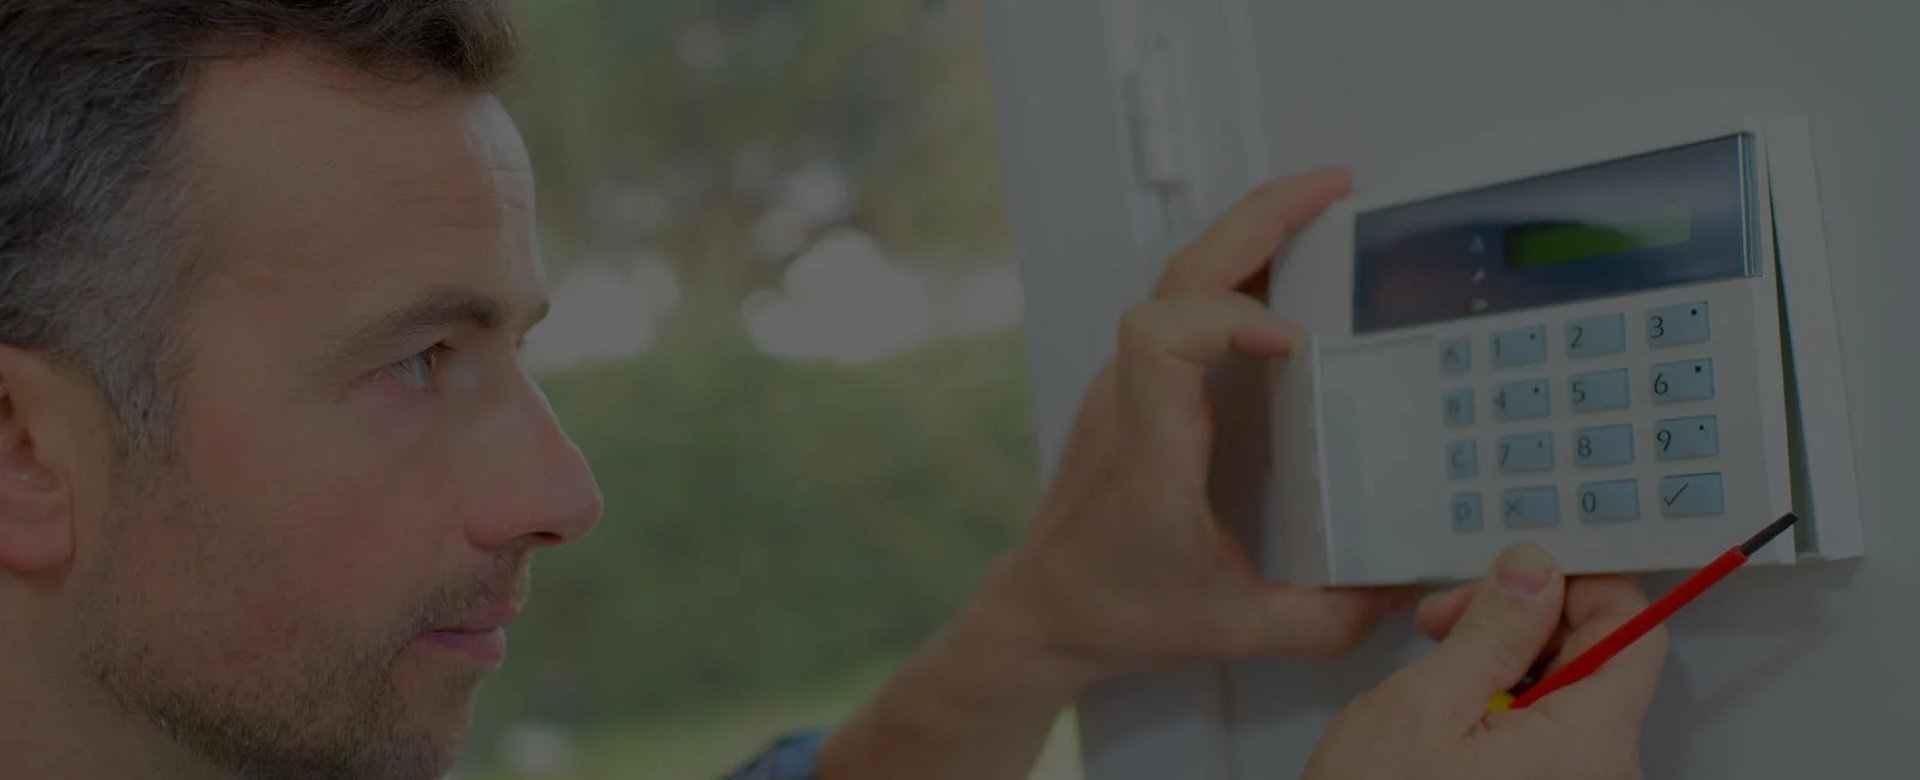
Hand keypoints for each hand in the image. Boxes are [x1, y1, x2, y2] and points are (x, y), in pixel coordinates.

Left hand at [974, 166, 1405, 692]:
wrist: (1042, 612)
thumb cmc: (1111, 609)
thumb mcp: (1232, 626)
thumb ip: (1323, 618)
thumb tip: (1397, 592)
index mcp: (1150, 441)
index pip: (1164, 331)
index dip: (1232, 316)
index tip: (1295, 340)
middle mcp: (1132, 398)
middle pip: (1181, 271)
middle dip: (1260, 218)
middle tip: (1333, 189)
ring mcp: (1128, 386)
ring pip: (1177, 276)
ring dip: (1248, 233)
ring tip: (1317, 208)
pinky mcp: (1136, 390)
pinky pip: (1180, 302)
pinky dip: (1235, 272)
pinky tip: (1280, 272)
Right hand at [1303, 544, 1667, 779]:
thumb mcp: (1424, 704)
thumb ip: (1492, 630)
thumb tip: (1534, 573)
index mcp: (1588, 744)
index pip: (1634, 630)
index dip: (1576, 587)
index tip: (1517, 577)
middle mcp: (1603, 772)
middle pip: (1599, 660)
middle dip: (1523, 624)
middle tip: (1447, 622)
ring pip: (1568, 693)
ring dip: (1503, 664)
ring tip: (1435, 673)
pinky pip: (1549, 731)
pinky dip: (1502, 705)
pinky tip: (1447, 712)